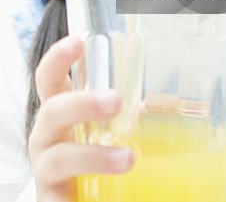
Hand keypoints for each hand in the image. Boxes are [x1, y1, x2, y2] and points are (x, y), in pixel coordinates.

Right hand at [28, 35, 134, 201]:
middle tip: (114, 100)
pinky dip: (74, 201)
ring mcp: (45, 171)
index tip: (78, 41)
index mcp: (61, 114)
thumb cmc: (94, 161)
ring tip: (128, 159)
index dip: (58, 58)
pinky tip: (100, 201)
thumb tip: (180, 104)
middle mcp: (47, 138)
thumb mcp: (111, 133)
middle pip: (52, 111)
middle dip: (81, 103)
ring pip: (58, 158)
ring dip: (93, 156)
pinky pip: (57, 201)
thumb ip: (135, 116)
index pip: (50, 79)